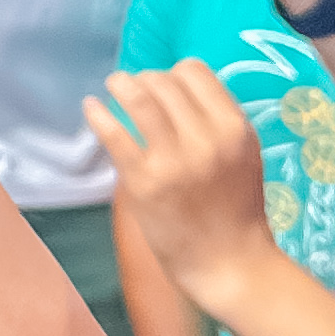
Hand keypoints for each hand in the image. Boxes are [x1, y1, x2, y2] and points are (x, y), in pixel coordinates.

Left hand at [87, 63, 279, 321]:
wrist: (230, 263)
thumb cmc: (234, 209)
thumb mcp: (242, 154)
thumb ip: (215, 120)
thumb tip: (173, 85)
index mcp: (234, 129)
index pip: (195, 72)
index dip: (174, 73)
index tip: (163, 83)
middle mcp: (206, 140)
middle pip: (163, 82)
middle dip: (145, 79)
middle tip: (134, 87)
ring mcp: (174, 161)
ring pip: (139, 99)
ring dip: (120, 84)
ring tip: (114, 84)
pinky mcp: (144, 182)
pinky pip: (114, 134)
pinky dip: (98, 114)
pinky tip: (92, 107)